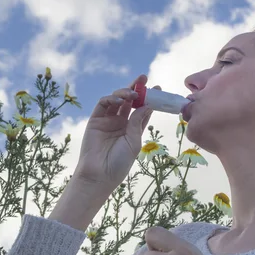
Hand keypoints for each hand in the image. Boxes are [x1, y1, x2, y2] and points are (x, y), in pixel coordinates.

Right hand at [74, 74, 157, 188]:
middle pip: (130, 101)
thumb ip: (138, 122)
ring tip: (133, 93)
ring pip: (117, 100)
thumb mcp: (134, 142)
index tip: (158, 88)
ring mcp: (108, 120)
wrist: (100, 175)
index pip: (142, 109)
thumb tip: (146, 105)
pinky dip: (111, 98)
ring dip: (125, 92)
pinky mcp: (95, 120)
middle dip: (137, 89)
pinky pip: (103, 104)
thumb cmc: (119, 163)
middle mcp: (121, 122)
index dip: (150, 99)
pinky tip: (119, 99)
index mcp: (132, 129)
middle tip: (143, 78)